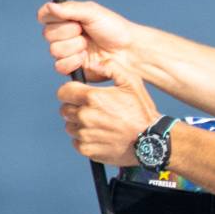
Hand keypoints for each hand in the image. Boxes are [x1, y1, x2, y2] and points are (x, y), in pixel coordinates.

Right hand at [40, 0, 147, 79]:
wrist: (128, 51)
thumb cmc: (114, 29)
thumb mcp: (93, 12)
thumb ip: (70, 9)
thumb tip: (49, 7)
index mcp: (66, 18)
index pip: (44, 16)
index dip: (53, 18)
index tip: (70, 18)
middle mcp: (64, 35)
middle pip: (48, 34)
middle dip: (69, 32)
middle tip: (85, 32)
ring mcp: (67, 52)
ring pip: (54, 50)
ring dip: (74, 47)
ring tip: (89, 45)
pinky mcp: (71, 68)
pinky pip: (59, 66)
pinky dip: (73, 61)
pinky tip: (86, 58)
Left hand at [57, 51, 160, 167]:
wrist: (150, 141)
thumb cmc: (142, 111)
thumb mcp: (132, 82)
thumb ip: (111, 67)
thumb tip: (94, 64)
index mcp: (93, 97)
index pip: (63, 92)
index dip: (70, 92)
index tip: (78, 95)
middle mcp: (85, 116)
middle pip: (64, 109)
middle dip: (75, 108)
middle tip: (92, 111)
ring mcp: (85, 134)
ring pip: (70, 127)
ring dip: (79, 125)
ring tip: (98, 125)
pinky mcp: (87, 149)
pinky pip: (76, 142)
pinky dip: (84, 140)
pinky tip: (100, 137)